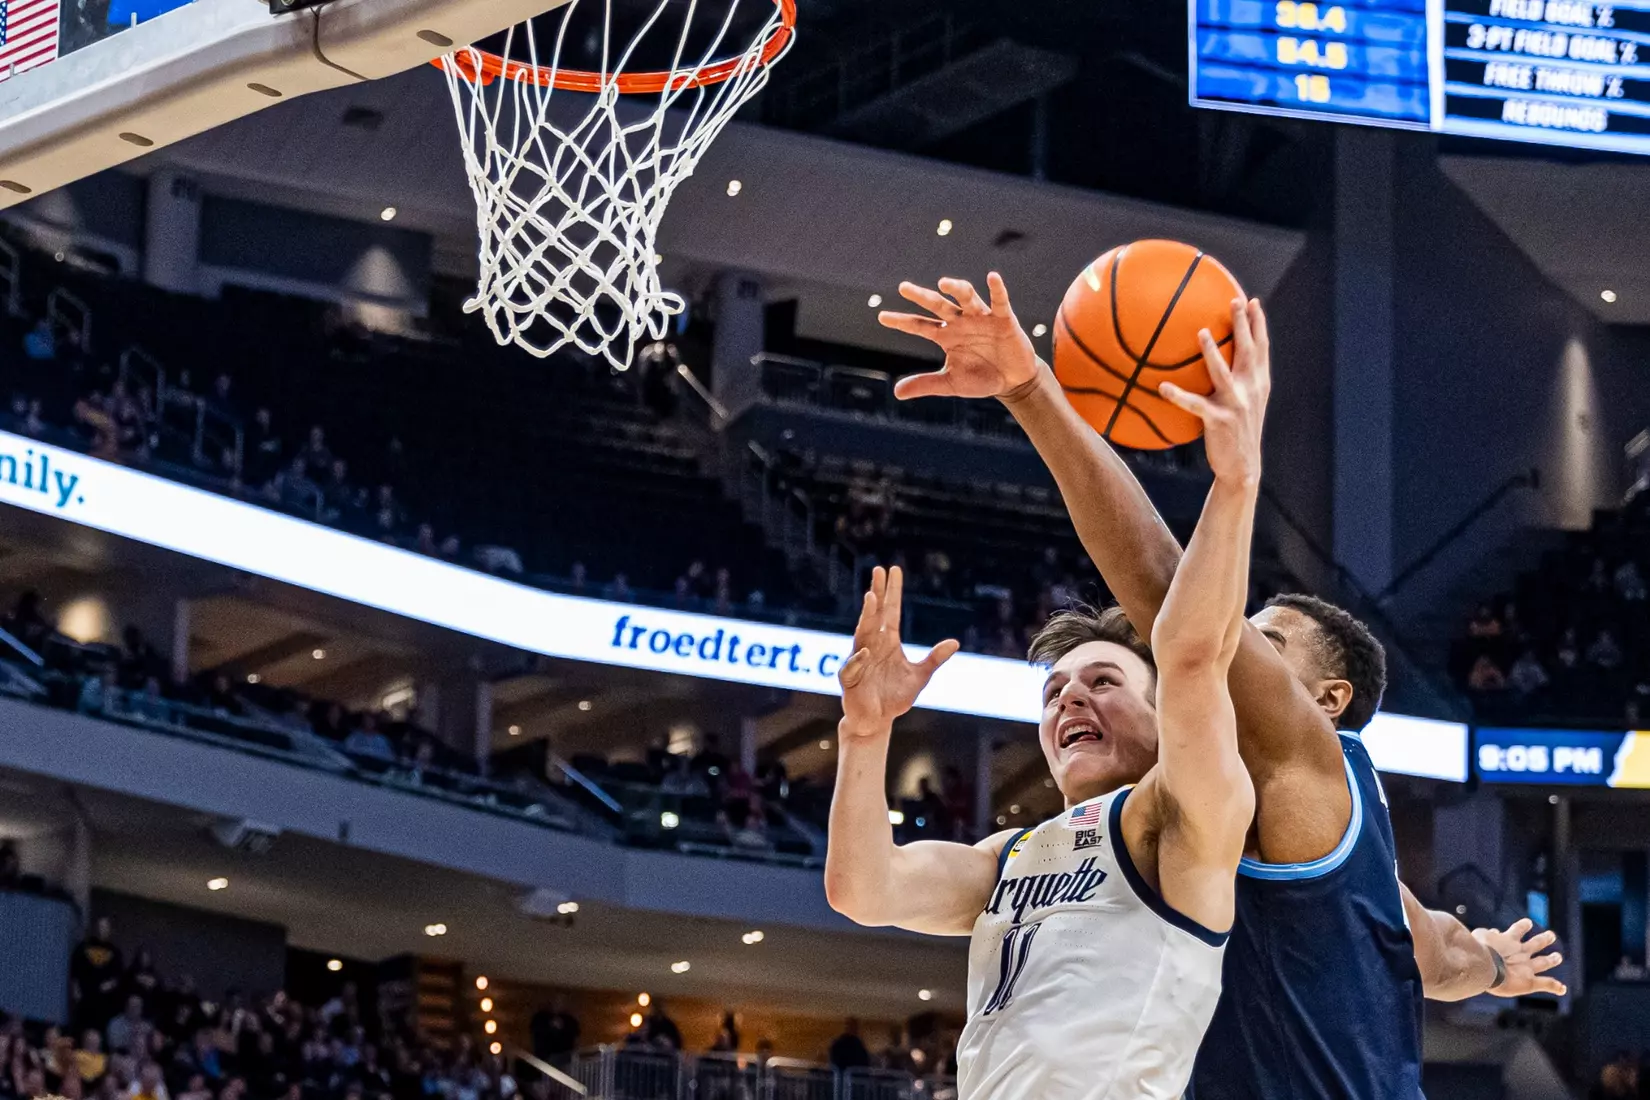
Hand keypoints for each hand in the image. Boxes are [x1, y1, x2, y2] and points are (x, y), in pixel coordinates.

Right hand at [839, 566, 959, 737]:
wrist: (877, 721)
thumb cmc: (895, 696)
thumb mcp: (920, 677)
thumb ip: (934, 659)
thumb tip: (955, 642)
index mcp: (888, 641)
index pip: (890, 611)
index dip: (892, 591)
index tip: (893, 569)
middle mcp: (872, 645)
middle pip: (874, 614)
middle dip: (877, 592)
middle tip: (878, 570)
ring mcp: (860, 660)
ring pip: (861, 633)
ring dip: (866, 616)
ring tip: (871, 598)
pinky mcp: (850, 679)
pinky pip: (853, 666)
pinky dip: (859, 659)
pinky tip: (867, 651)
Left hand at [878, 273, 1040, 400]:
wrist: (1012, 381)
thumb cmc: (981, 378)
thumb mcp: (950, 382)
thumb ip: (925, 384)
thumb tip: (896, 392)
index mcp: (946, 335)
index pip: (919, 326)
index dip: (902, 321)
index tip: (882, 317)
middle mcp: (960, 322)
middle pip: (938, 304)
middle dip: (922, 296)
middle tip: (903, 288)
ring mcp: (981, 318)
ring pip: (965, 297)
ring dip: (956, 288)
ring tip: (943, 283)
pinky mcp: (1003, 318)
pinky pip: (999, 300)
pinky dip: (997, 289)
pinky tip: (992, 277)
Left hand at [1159, 298, 1270, 483]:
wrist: (1243, 466)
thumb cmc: (1238, 432)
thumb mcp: (1246, 404)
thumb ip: (1238, 381)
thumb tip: (1220, 360)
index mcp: (1259, 384)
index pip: (1262, 348)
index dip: (1258, 324)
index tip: (1253, 301)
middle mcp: (1251, 390)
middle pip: (1248, 351)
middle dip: (1243, 324)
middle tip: (1235, 300)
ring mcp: (1236, 404)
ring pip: (1222, 372)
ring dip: (1211, 351)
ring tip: (1201, 331)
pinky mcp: (1218, 420)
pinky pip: (1195, 404)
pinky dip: (1178, 396)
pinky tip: (1163, 388)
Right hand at [1473, 918, 1566, 996]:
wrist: (1486, 966)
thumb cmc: (1478, 950)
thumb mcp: (1479, 936)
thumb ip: (1487, 934)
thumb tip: (1494, 932)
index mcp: (1507, 941)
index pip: (1517, 930)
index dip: (1522, 926)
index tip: (1527, 922)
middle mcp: (1520, 952)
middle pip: (1536, 944)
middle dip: (1543, 939)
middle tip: (1551, 935)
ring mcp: (1526, 967)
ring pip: (1544, 962)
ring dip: (1552, 960)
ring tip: (1558, 957)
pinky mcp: (1530, 981)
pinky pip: (1546, 984)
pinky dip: (1555, 987)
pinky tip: (1562, 989)